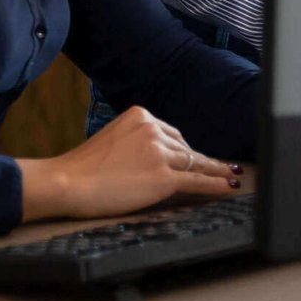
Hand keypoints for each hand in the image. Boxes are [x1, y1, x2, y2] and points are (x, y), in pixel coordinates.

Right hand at [15, 105, 241, 221]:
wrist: (69, 182)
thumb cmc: (83, 168)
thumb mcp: (112, 139)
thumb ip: (135, 141)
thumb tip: (155, 157)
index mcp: (140, 115)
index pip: (171, 133)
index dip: (184, 150)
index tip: (197, 158)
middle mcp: (153, 128)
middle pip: (184, 148)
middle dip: (199, 162)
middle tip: (220, 170)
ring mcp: (160, 152)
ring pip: (195, 163)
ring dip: (215, 171)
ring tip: (231, 176)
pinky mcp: (163, 177)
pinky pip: (197, 180)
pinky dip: (217, 183)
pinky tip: (229, 186)